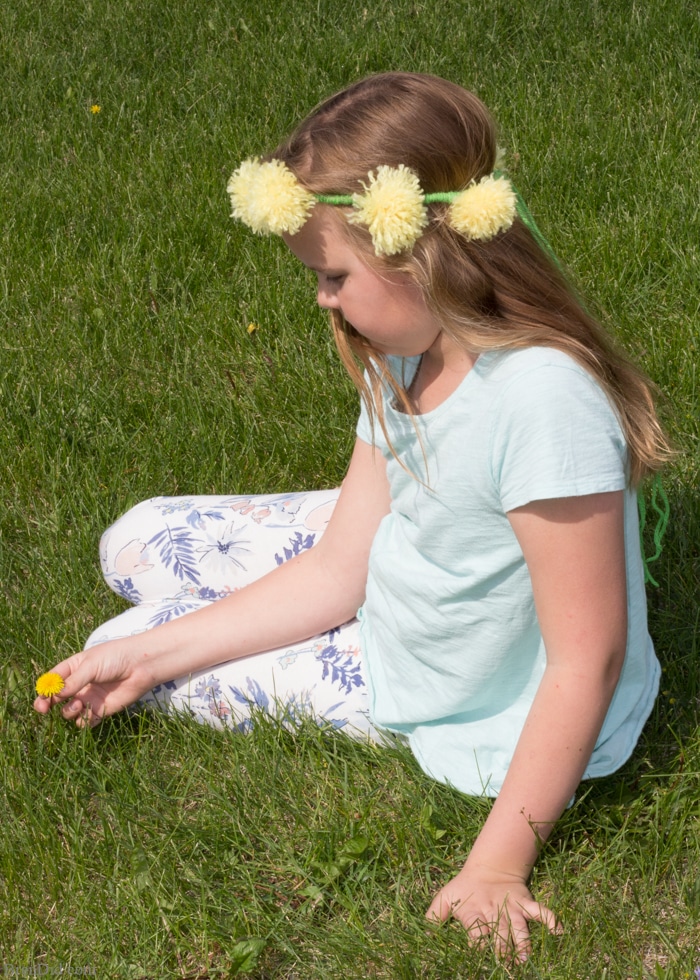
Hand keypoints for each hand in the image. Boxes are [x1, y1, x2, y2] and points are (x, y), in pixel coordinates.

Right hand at [33, 638, 157, 727]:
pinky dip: (83, 721)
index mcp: (73, 668)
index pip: (52, 681)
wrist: (141, 666)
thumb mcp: (90, 665)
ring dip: (68, 711)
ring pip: (69, 712)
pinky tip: (89, 714)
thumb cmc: (115, 658)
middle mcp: (79, 685)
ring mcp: (89, 698)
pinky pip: (85, 721)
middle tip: (44, 709)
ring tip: (79, 703)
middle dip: (47, 704)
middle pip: (56, 699)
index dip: (44, 690)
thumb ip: (73, 682)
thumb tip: (55, 696)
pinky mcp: (101, 710)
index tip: (41, 697)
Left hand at [426, 862, 560, 961]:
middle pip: (499, 932)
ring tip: (526, 958)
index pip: (475, 931)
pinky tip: (559, 932)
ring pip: (519, 926)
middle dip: (503, 950)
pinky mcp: (525, 901)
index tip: (479, 958)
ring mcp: (511, 906)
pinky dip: (550, 919)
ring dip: (523, 941)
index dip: (477, 944)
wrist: (488, 867)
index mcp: (473, 911)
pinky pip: (539, 910)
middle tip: (508, 968)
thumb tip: (423, 937)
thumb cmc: (463, 889)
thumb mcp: (445, 898)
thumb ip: (434, 917)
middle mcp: (493, 910)